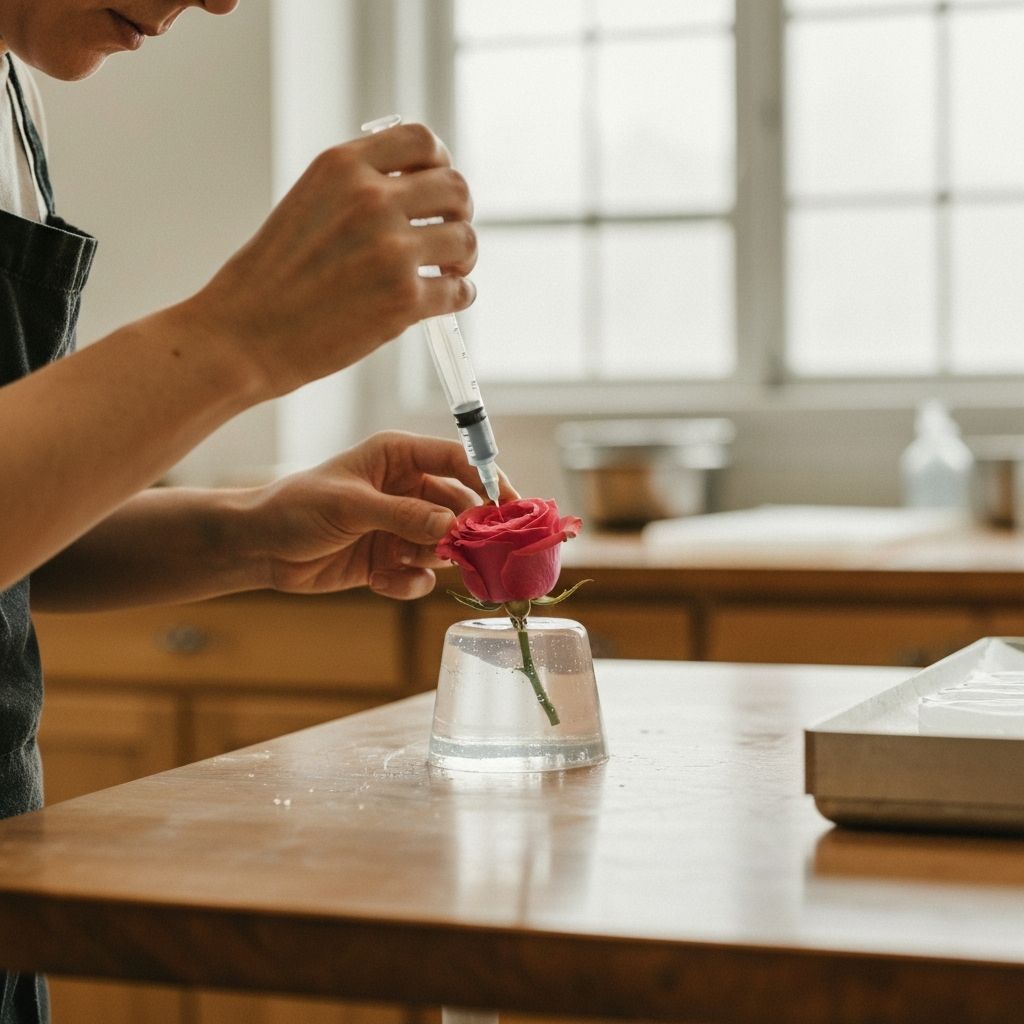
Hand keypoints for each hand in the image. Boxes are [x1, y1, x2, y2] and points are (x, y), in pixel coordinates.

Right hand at [185, 124, 476, 399]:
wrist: (243, 333)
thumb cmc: (271, 278)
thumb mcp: (308, 203)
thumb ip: (358, 189)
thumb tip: (418, 192)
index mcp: (344, 167)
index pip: (423, 141)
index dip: (442, 165)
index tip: (438, 189)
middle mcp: (372, 200)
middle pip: (456, 189)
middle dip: (459, 213)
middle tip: (447, 236)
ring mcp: (391, 250)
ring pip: (465, 240)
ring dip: (463, 258)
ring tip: (446, 272)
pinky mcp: (404, 299)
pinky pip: (460, 291)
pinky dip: (459, 295)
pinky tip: (443, 300)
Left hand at [242, 432, 514, 599]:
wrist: (259, 547)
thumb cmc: (297, 508)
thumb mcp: (351, 506)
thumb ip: (404, 516)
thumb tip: (453, 529)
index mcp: (399, 457)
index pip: (458, 461)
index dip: (488, 480)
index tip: (510, 507)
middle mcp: (407, 489)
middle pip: (460, 508)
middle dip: (466, 532)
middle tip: (476, 553)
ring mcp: (401, 526)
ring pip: (444, 545)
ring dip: (433, 560)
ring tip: (406, 564)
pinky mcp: (390, 559)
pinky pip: (420, 574)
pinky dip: (408, 582)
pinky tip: (381, 581)